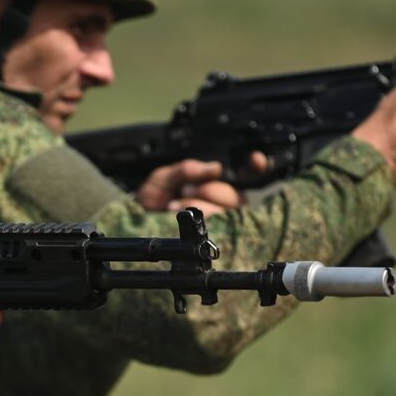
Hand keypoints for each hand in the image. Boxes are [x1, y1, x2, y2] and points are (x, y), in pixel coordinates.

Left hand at [135, 153, 266, 214]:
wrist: (137, 219)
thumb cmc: (155, 197)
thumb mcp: (166, 176)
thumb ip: (189, 169)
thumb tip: (215, 167)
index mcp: (217, 183)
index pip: (249, 174)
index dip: (258, 167)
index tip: (257, 160)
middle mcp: (224, 202)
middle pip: (234, 195)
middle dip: (208, 190)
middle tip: (185, 189)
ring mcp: (221, 220)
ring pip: (224, 210)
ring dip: (197, 203)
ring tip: (174, 202)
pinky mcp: (213, 235)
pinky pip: (213, 223)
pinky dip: (193, 214)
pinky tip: (177, 211)